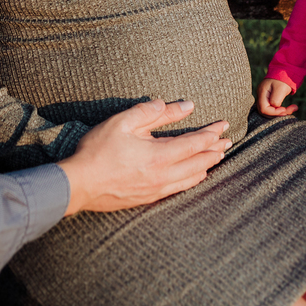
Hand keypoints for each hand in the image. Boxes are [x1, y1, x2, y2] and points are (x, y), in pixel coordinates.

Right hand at [56, 100, 230, 214]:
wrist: (77, 184)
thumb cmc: (97, 150)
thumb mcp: (123, 122)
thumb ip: (154, 111)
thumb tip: (185, 106)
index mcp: (159, 155)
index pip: (196, 143)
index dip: (212, 133)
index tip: (224, 124)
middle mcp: (164, 176)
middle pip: (200, 162)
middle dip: (215, 150)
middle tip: (227, 141)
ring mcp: (157, 190)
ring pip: (193, 179)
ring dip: (207, 165)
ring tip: (216, 157)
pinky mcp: (148, 199)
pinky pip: (180, 189)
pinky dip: (193, 179)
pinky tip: (195, 176)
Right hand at [256, 77, 297, 116]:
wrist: (285, 70)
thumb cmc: (282, 78)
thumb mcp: (280, 89)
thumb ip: (275, 100)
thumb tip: (275, 107)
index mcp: (262, 93)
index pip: (263, 109)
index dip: (274, 112)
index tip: (285, 109)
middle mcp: (261, 96)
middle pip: (265, 112)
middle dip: (278, 113)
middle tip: (290, 109)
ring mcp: (265, 97)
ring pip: (270, 111)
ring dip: (281, 112)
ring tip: (293, 108)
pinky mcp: (269, 98)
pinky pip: (273, 108)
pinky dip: (281, 109)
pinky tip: (289, 107)